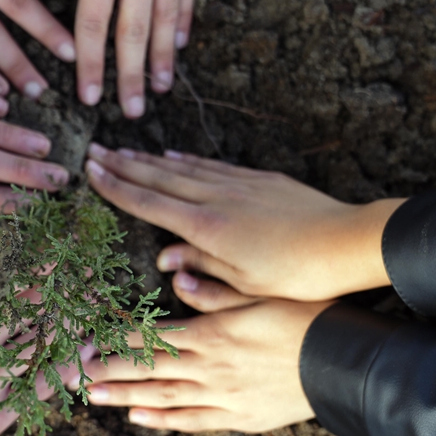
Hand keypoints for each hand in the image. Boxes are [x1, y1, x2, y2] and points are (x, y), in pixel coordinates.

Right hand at [0, 229, 79, 435]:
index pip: (8, 276)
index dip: (41, 261)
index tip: (64, 247)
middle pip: (37, 306)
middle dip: (68, 287)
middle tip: (95, 271)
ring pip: (47, 343)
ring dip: (75, 322)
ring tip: (99, 305)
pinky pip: (43, 385)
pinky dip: (68, 366)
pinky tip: (85, 354)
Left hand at [16, 0, 213, 117]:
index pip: (92, 25)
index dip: (89, 65)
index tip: (88, 96)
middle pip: (133, 35)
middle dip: (131, 78)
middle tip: (131, 113)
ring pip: (166, 20)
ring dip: (163, 58)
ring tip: (160, 89)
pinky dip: (183, 20)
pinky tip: (181, 42)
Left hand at [80, 281, 331, 432]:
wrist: (345, 364)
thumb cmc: (306, 318)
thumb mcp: (260, 294)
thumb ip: (216, 290)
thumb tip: (177, 279)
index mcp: (212, 333)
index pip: (152, 335)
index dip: (115, 337)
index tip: (85, 338)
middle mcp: (210, 368)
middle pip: (148, 369)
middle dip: (107, 370)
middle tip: (70, 375)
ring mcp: (223, 396)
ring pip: (163, 397)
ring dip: (124, 396)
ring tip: (91, 396)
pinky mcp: (240, 417)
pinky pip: (193, 421)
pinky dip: (163, 420)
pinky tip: (138, 417)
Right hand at [85, 145, 403, 300]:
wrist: (345, 243)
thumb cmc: (295, 276)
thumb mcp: (242, 286)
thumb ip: (200, 273)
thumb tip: (166, 261)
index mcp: (207, 228)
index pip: (149, 203)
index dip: (116, 188)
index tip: (91, 172)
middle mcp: (216, 198)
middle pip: (159, 177)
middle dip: (123, 165)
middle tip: (94, 151)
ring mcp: (238, 184)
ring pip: (183, 167)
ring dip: (149, 159)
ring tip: (123, 150)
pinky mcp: (259, 179)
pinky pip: (212, 165)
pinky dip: (187, 160)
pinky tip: (174, 155)